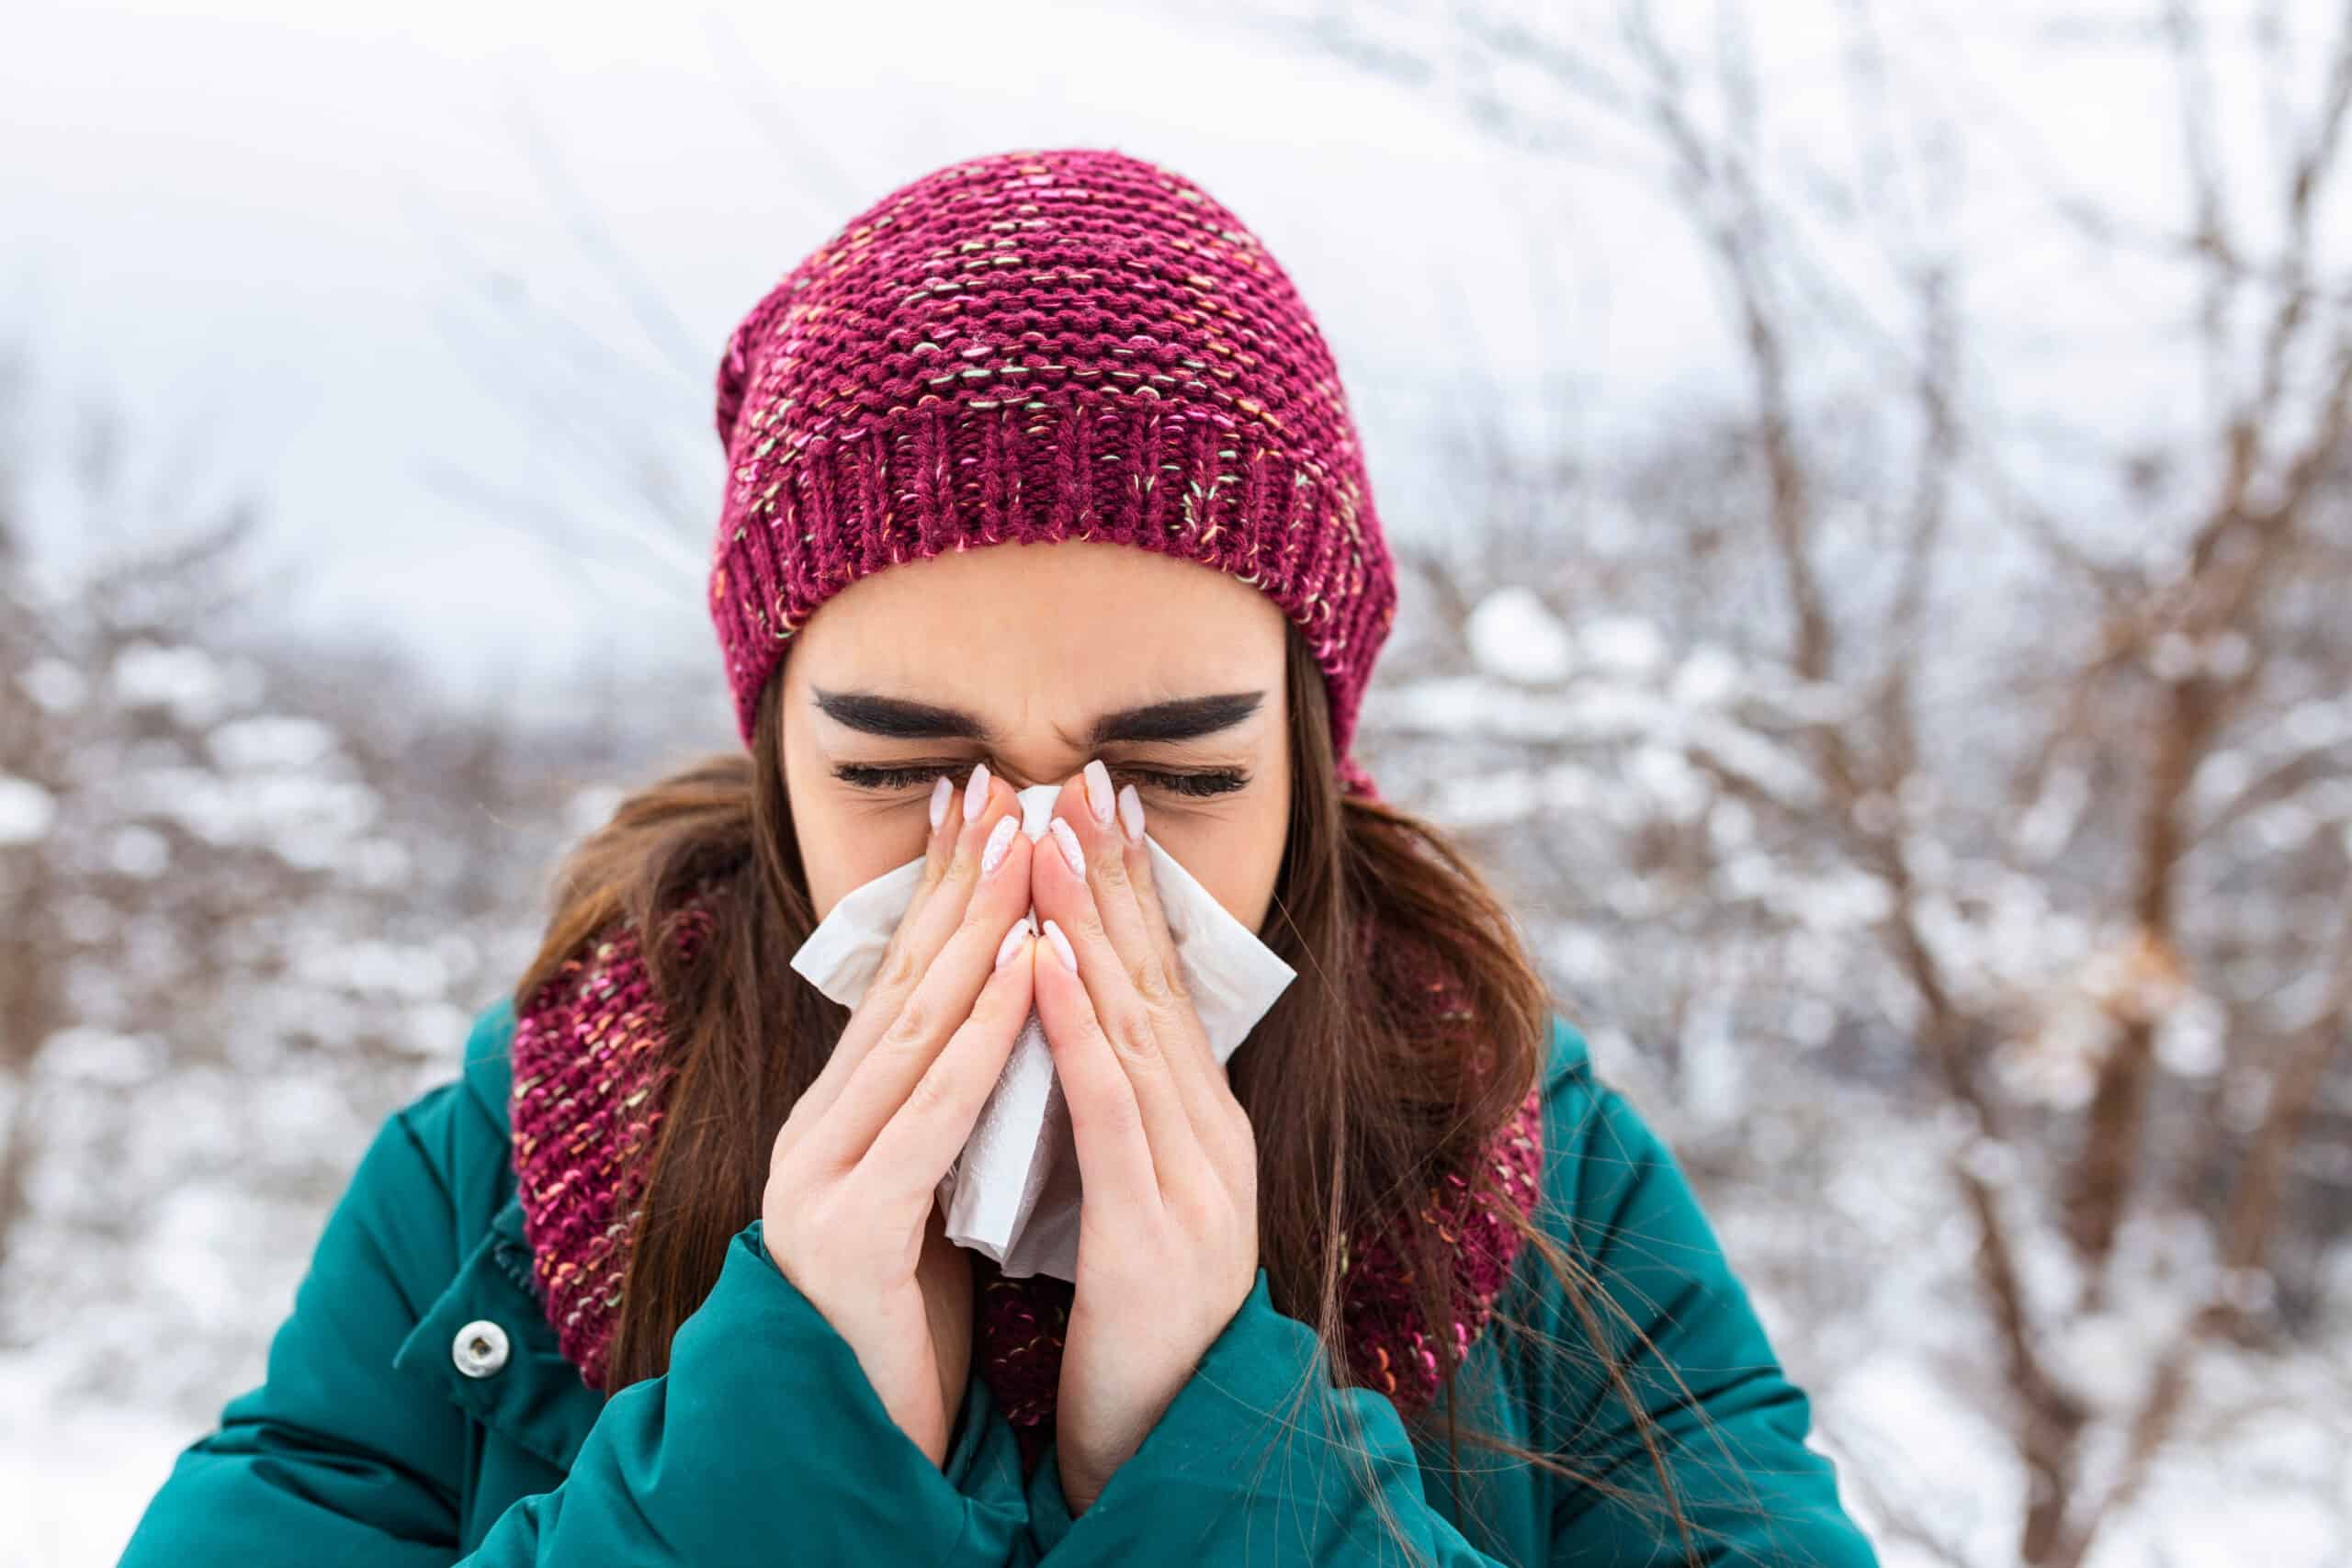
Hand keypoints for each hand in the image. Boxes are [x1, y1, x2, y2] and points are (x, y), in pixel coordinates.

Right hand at [764, 765, 1038, 1467]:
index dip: (942, 893)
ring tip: (1025, 845)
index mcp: (842, 1119)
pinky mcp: (848, 1227)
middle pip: (902, 984)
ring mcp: (821, 1174)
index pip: (899, 985)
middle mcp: (819, 1128)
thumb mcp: (926, 1193)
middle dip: (957, 882)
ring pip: (914, 1029)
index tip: (980, 806)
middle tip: (1002, 786)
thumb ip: (940, 1114)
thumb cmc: (904, 1323)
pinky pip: (932, 1113)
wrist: (853, 1443)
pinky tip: (1029, 969)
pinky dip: (985, 1034)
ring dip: (977, 929)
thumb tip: (992, 1028)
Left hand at [1025, 761, 1259, 1512]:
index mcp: (1198, 1124)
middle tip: (1083, 778)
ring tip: (1056, 838)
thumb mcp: (1131, 1197)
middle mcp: (1209, 1133)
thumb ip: (1117, 1115)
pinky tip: (1049, 964)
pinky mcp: (1159, 1230)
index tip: (1094, 804)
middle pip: (1156, 981)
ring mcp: (1195, 1178)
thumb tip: (1074, 1026)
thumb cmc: (1136, 1325)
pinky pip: (1112, 1110)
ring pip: (1137, 1025)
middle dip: (1116, 876)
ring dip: (1093, 925)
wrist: (1171, 1444)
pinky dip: (1079, 1029)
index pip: (1158, 983)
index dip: (1128, 890)